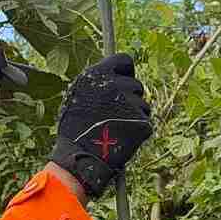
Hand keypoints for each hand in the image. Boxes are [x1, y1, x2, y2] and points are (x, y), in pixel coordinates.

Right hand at [48, 53, 152, 197]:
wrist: (79, 159)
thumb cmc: (75, 130)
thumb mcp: (77, 97)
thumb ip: (97, 82)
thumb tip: (113, 73)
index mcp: (97, 74)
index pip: (124, 60)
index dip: (125, 72)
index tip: (123, 81)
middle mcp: (116, 84)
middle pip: (136, 84)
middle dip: (129, 97)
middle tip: (115, 115)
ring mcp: (130, 103)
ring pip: (142, 104)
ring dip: (134, 115)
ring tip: (116, 129)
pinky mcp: (142, 122)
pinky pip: (145, 122)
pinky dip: (138, 130)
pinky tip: (123, 139)